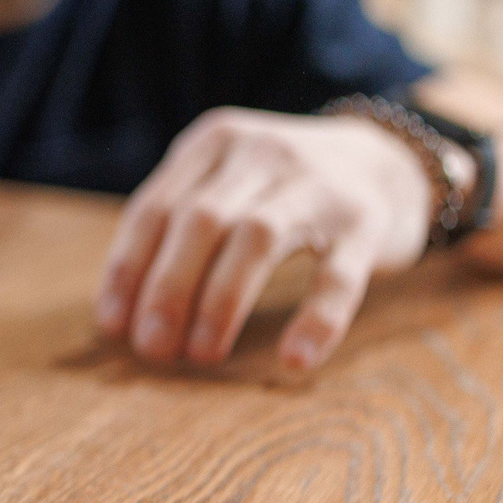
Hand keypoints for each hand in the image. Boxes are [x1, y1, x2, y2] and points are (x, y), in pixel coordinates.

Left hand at [92, 107, 434, 372]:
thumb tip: (122, 309)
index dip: (128, 269)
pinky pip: (337, 276)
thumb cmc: (281, 190)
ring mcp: (317, 185)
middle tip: (153, 349)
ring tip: (202, 356)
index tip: (114, 326)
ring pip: (255, 240)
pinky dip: (314, 319)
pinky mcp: (365, 223)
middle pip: (199, 223)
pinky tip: (293, 359)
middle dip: (167, 291)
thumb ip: (177, 224)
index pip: (155, 208)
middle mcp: (262, 154)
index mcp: (214, 143)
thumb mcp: (225, 181)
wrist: (389, 162)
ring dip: (219, 304)